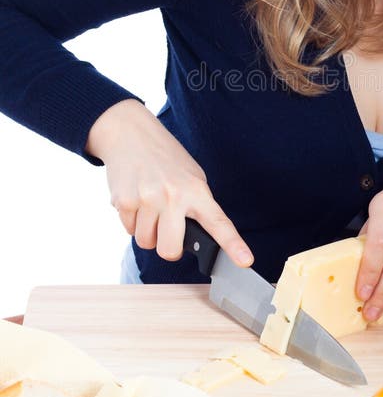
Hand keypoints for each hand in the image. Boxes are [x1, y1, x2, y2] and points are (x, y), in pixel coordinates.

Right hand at [85, 99, 252, 265]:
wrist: (131, 135)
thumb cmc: (166, 159)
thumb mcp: (192, 177)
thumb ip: (197, 206)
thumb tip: (198, 237)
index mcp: (196, 190)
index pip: (218, 223)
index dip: (233, 245)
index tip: (245, 261)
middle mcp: (173, 196)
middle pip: (169, 250)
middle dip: (168, 248)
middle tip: (168, 231)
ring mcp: (147, 199)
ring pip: (145, 242)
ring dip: (147, 231)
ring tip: (150, 207)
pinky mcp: (124, 201)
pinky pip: (129, 229)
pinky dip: (132, 221)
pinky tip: (136, 200)